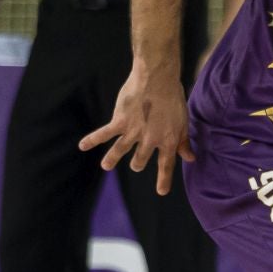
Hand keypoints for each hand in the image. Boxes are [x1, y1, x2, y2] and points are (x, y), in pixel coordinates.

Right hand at [79, 63, 193, 194]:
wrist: (158, 79)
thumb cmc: (173, 99)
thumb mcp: (183, 122)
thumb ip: (183, 142)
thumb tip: (190, 158)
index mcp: (167, 140)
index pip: (166, 165)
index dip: (164, 179)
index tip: (161, 192)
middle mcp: (150, 140)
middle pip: (140, 159)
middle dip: (137, 163)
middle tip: (135, 164)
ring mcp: (134, 132)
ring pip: (121, 150)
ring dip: (112, 159)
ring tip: (106, 166)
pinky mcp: (120, 121)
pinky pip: (104, 134)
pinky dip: (92, 140)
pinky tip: (82, 146)